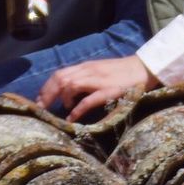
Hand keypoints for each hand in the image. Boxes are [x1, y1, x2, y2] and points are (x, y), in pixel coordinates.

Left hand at [36, 56, 158, 121]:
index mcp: (85, 67)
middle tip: (41, 109)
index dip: (46, 87)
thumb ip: (84, 79)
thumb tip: (67, 93)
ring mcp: (98, 79)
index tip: (39, 100)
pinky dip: (77, 109)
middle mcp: (88, 71)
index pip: (59, 74)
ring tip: (58, 111)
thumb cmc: (121, 73)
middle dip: (47, 94)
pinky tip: (72, 117)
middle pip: (60, 78)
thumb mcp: (99, 72)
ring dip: (61, 99)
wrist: (144, 68)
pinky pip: (88, 99)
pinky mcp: (108, 90)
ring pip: (70, 84)